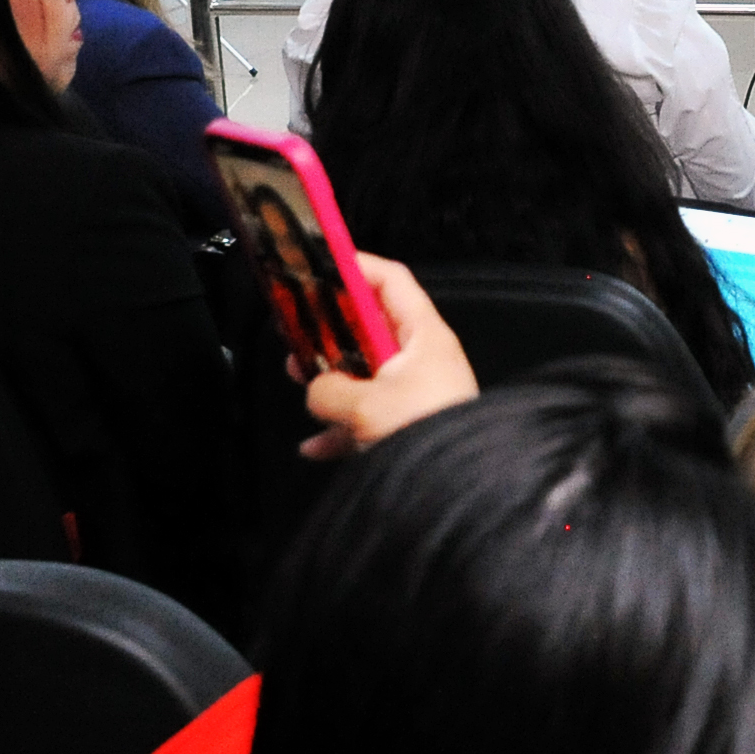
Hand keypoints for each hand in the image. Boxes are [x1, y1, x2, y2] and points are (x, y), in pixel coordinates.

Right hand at [299, 254, 478, 458]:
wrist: (457, 490)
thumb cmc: (421, 431)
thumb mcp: (364, 405)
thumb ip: (328, 389)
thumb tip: (316, 391)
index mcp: (423, 336)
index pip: (391, 281)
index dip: (356, 266)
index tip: (321, 263)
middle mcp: (423, 360)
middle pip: (370, 328)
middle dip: (330, 332)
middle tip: (298, 334)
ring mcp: (417, 395)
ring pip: (366, 376)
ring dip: (331, 382)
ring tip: (300, 384)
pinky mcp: (411, 429)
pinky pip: (368, 420)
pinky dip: (340, 430)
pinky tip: (315, 447)